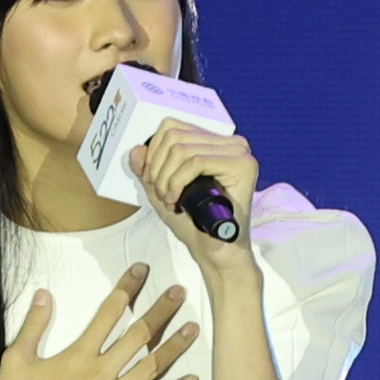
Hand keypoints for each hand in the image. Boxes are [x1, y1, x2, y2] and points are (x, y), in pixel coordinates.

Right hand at [0, 260, 202, 379]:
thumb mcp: (16, 359)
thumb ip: (34, 325)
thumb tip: (44, 294)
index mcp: (78, 355)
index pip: (109, 313)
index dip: (127, 288)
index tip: (141, 271)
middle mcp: (101, 373)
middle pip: (138, 336)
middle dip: (160, 311)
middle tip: (179, 293)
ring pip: (150, 367)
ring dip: (173, 346)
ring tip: (192, 328)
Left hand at [125, 114, 264, 267]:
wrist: (215, 252)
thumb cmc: (194, 224)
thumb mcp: (162, 191)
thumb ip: (148, 170)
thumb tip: (137, 150)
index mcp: (215, 143)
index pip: (172, 127)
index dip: (153, 153)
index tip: (152, 181)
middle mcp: (231, 143)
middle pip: (175, 136)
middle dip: (158, 168)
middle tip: (162, 195)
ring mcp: (240, 153)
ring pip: (183, 149)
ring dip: (166, 179)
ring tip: (170, 200)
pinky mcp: (243, 166)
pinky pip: (196, 162)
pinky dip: (178, 182)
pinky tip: (177, 201)